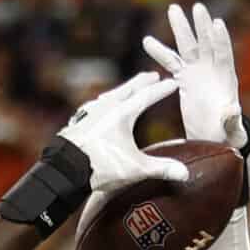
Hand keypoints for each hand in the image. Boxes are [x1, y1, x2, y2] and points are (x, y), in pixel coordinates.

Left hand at [55, 71, 186, 222]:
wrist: (64, 169)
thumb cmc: (100, 167)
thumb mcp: (135, 169)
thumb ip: (161, 169)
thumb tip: (186, 174)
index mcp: (123, 113)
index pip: (148, 96)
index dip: (162, 90)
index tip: (173, 82)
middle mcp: (106, 107)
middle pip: (127, 89)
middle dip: (141, 82)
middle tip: (151, 75)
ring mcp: (89, 113)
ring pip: (109, 96)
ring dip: (121, 91)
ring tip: (126, 90)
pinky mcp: (78, 122)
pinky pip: (94, 107)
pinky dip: (102, 103)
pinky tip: (99, 109)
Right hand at [143, 2, 245, 152]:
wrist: (213, 134)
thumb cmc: (226, 133)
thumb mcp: (232, 130)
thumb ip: (232, 121)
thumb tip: (232, 111)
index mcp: (226, 78)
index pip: (223, 54)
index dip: (220, 39)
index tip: (216, 23)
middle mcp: (212, 69)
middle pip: (206, 43)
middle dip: (201, 26)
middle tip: (197, 7)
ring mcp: (197, 71)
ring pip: (188, 46)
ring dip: (181, 29)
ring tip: (173, 9)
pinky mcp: (184, 77)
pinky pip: (171, 62)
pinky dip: (160, 52)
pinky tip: (147, 41)